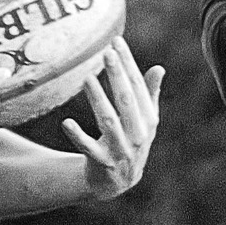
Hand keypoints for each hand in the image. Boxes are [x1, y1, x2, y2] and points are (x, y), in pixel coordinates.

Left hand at [62, 40, 163, 200]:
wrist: (118, 182)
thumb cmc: (130, 142)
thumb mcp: (143, 121)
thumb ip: (149, 95)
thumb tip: (159, 68)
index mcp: (148, 120)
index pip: (138, 87)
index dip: (128, 64)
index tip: (116, 42)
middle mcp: (138, 135)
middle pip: (127, 101)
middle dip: (117, 76)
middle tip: (106, 53)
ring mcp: (121, 150)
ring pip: (109, 122)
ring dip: (98, 100)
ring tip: (87, 78)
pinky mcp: (103, 164)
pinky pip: (88, 149)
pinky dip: (78, 136)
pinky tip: (65, 123)